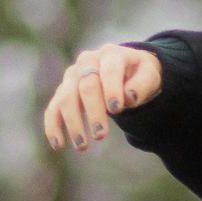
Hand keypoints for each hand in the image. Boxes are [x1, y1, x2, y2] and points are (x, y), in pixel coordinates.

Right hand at [42, 44, 164, 151]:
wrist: (125, 68)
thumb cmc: (138, 74)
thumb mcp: (149, 75)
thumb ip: (142, 85)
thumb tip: (129, 97)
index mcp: (111, 54)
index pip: (109, 71)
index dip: (112, 89)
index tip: (116, 110)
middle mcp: (87, 62)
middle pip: (86, 86)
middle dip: (93, 111)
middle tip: (101, 135)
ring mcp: (73, 76)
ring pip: (66, 98)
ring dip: (73, 123)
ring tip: (83, 146)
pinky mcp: (63, 91)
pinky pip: (53, 108)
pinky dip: (53, 126)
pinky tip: (58, 145)